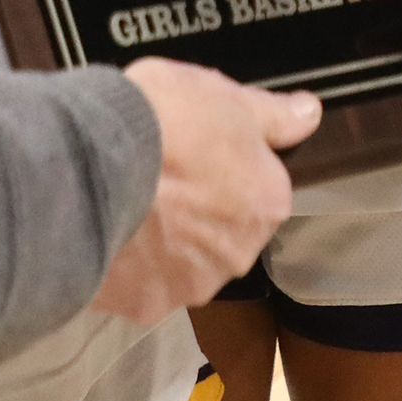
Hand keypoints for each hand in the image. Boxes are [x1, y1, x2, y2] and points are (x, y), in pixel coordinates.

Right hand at [91, 61, 317, 322]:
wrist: (92, 168)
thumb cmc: (166, 121)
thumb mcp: (223, 95)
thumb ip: (271, 114)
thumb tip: (310, 112)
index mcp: (267, 202)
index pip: (259, 187)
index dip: (225, 166)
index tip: (194, 150)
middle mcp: (239, 254)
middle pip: (224, 231)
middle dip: (199, 211)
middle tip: (160, 177)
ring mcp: (191, 285)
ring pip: (184, 262)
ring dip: (165, 242)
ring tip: (127, 204)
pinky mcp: (145, 305)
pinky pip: (141, 283)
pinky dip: (129, 264)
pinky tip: (108, 233)